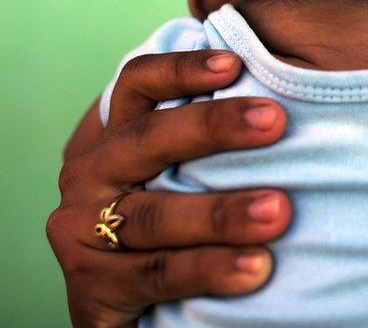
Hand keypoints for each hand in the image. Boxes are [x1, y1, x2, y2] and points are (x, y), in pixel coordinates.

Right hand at [46, 50, 292, 326]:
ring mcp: (81, 231)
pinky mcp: (92, 286)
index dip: (180, 69)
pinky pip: (157, 273)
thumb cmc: (173, 231)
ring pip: (156, 215)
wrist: (130, 313)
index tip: (234, 64)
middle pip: (148, 140)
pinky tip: (257, 268)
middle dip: (213, 127)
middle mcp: (90, 177)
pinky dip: (209, 269)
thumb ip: (209, 147)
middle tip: (275, 121)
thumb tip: (286, 104)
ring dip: (221, 213)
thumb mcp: (178, 179)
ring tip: (279, 211)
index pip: (137, 87)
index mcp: (114, 140)